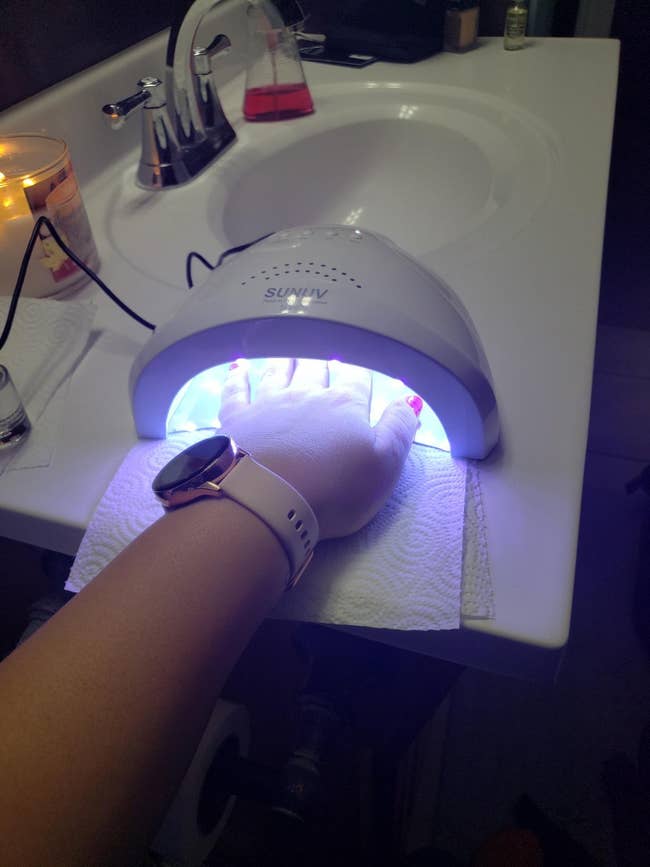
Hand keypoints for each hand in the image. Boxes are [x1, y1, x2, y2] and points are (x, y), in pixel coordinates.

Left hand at [219, 359, 420, 538]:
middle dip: (322, 358)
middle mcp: (306, 395)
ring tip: (291, 349)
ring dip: (287, 359)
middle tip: (323, 350)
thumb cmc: (333, 489)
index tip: (359, 363)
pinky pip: (236, 390)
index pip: (357, 377)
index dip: (360, 369)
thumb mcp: (384, 466)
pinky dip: (239, 376)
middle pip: (316, 367)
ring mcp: (267, 404)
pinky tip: (239, 366)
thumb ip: (399, 430)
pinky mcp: (236, 418)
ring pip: (279, 371)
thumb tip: (410, 400)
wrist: (268, 501)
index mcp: (345, 406)